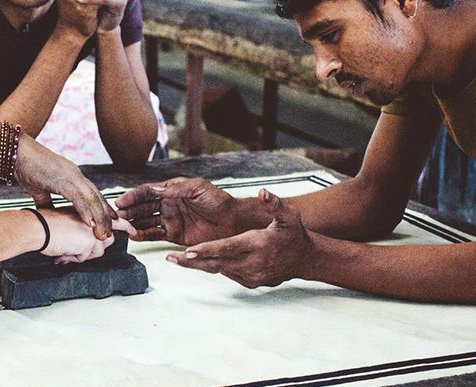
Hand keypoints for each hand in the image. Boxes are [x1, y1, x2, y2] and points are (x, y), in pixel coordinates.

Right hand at [16, 137, 116, 239]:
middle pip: (97, 197)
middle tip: (111, 232)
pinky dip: (86, 211)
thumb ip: (46, 201)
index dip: (103, 208)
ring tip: (104, 233)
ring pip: (91, 199)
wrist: (17, 152)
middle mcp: (76, 175)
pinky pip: (78, 198)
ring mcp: (71, 176)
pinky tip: (90, 223)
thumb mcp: (39, 188)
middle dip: (106, 216)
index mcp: (72, 176)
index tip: (110, 221)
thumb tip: (47, 214)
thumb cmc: (26, 168)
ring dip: (99, 217)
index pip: (93, 194)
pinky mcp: (62, 180)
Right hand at [38, 208, 133, 263]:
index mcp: (88, 211)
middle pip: (107, 239)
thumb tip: (83, 248)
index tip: (132, 230)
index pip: (111, 217)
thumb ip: (78, 231)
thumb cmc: (43, 225)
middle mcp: (93, 217)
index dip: (124, 225)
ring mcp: (93, 228)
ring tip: (64, 249)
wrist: (35, 227)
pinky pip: (85, 257)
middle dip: (92, 249)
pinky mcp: (90, 239)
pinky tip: (63, 251)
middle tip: (72, 250)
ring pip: (97, 251)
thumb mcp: (65, 224)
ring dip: (80, 255)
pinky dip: (73, 258)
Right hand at [116, 176, 241, 244]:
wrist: (233, 221)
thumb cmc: (219, 200)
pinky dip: (144, 235)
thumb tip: (155, 188)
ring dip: (134, 223)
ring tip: (124, 226)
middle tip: (118, 216)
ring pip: (146, 220)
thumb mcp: (198, 188)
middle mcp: (168, 204)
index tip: (121, 201)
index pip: (148, 192)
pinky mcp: (174, 235)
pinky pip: (155, 234)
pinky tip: (134, 236)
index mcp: (172, 190)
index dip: (133, 196)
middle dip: (129, 210)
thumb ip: (176, 188)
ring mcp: (170, 219)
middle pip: (143, 206)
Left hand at [167, 189, 313, 287]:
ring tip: (177, 259)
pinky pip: (227, 274)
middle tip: (171, 258)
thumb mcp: (289, 216)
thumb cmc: (294, 235)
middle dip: (193, 261)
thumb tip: (263, 193)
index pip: (228, 248)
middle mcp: (253, 263)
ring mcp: (251, 276)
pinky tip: (199, 260)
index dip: (208, 250)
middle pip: (217, 263)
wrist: (304, 260)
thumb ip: (275, 204)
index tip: (189, 251)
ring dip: (199, 265)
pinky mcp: (250, 282)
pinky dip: (213, 267)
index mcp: (258, 245)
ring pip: (219, 270)